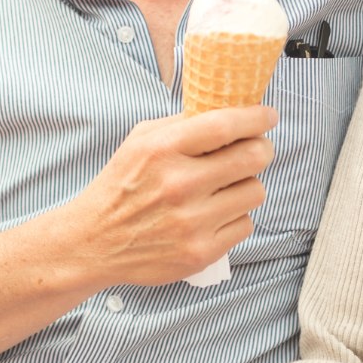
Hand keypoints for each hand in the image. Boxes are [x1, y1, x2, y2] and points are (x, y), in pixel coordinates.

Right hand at [61, 106, 275, 286]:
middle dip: (262, 149)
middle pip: (253, 157)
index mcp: (163, 149)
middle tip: (257, 150)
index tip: (268, 116)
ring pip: (255, 191)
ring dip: (246, 185)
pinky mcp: (200, 252)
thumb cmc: (122, 185)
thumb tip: (230, 110)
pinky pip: (245, 225)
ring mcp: (191, 222)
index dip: (256, 117)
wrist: (95, 241)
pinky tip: (214, 215)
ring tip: (226, 187)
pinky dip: (235, 217)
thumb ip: (183, 124)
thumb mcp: (141, 141)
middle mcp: (179, 185)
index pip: (225, 124)